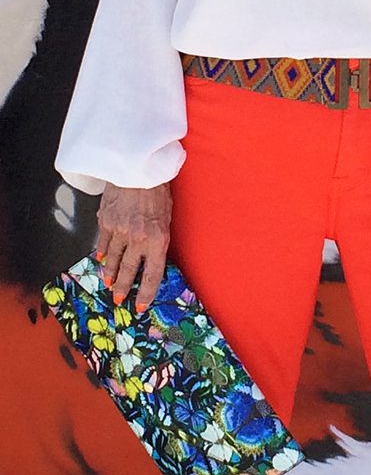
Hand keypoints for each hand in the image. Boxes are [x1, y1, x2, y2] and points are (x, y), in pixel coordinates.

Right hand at [95, 181, 172, 312]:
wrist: (137, 168)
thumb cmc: (158, 192)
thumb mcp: (166, 219)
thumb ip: (158, 240)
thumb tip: (150, 257)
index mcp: (157, 240)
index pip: (152, 275)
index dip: (146, 293)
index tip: (140, 306)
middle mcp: (137, 239)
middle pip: (129, 271)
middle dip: (124, 288)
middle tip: (119, 300)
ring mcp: (119, 231)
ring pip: (112, 260)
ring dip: (110, 274)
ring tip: (109, 284)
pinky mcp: (105, 221)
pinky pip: (103, 243)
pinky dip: (101, 254)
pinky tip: (101, 261)